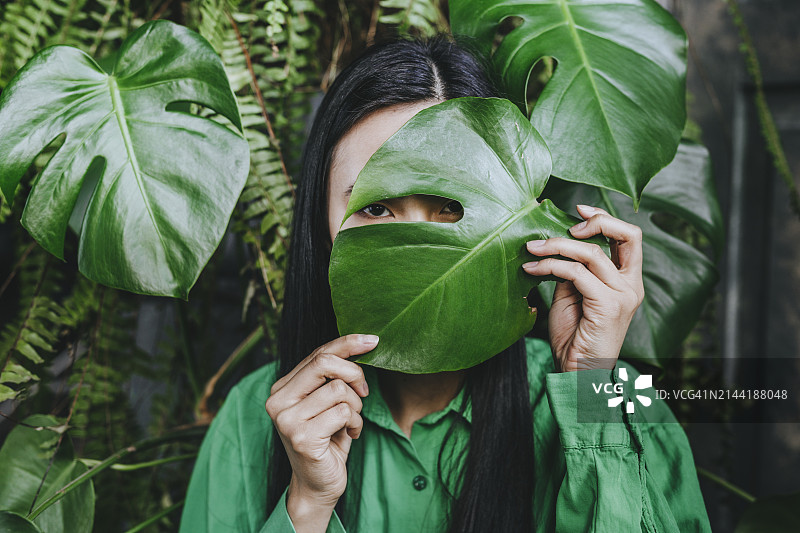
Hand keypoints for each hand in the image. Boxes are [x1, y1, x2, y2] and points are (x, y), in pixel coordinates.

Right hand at [265, 334, 376, 531]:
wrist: (318, 484)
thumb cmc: (328, 438)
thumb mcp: (328, 401)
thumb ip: (333, 375)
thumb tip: (363, 342)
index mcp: (282, 388)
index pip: (318, 354)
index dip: (347, 343)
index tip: (372, 340)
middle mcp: (278, 401)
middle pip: (325, 364)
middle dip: (354, 375)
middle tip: (363, 393)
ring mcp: (287, 420)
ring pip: (339, 390)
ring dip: (356, 407)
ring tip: (350, 423)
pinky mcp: (302, 438)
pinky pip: (344, 413)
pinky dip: (355, 424)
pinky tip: (348, 435)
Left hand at [522, 204, 643, 371]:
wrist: (576, 372)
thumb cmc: (574, 336)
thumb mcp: (572, 295)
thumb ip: (572, 271)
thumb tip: (556, 246)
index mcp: (626, 281)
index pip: (628, 237)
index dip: (604, 217)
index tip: (578, 208)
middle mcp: (631, 285)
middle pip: (629, 234)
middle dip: (597, 220)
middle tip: (566, 225)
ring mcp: (623, 295)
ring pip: (590, 253)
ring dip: (555, 245)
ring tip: (531, 248)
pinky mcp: (608, 305)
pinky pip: (575, 273)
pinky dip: (550, 266)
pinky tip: (532, 268)